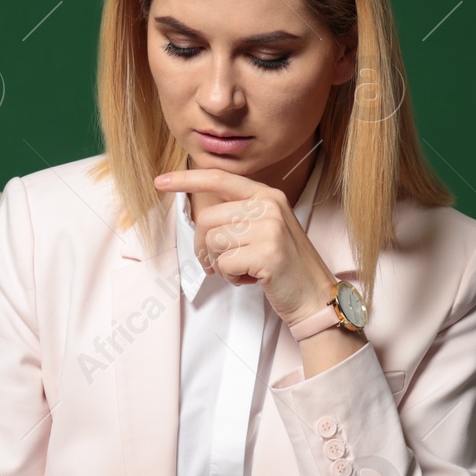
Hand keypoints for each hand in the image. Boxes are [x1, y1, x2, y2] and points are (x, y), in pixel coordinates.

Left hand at [154, 167, 337, 327]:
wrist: (315, 296)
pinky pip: (225, 264)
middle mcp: (269, 206)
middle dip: (204, 247)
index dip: (187, 179)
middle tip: (220, 264)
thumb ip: (239, 216)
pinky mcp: (267, 254)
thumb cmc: (284, 267)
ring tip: (242, 270)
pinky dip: (231, 277)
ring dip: (220, 264)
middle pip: (208, 219)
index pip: (219, 178)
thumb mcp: (266, 229)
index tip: (160, 181)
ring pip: (214, 242)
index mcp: (267, 195)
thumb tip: (202, 221)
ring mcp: (270, 229)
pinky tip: (251, 279)